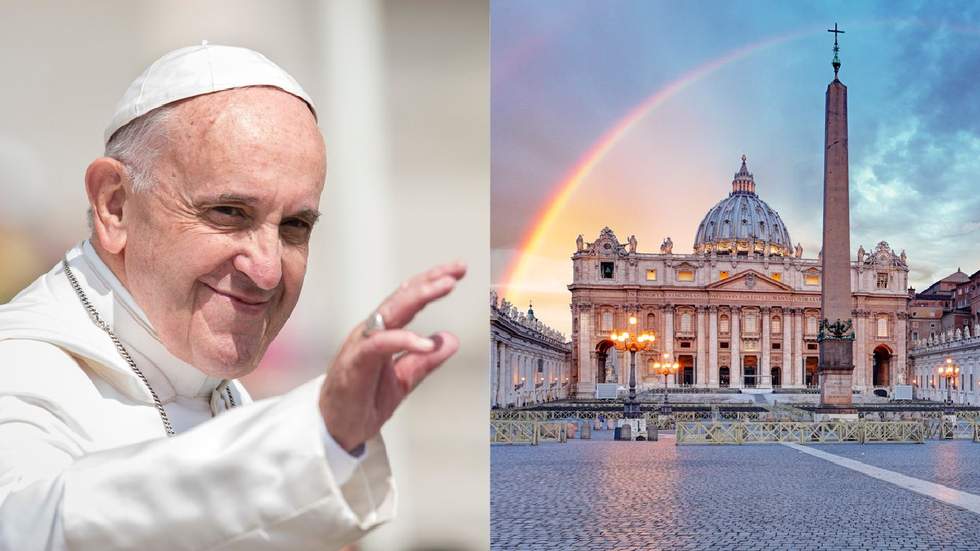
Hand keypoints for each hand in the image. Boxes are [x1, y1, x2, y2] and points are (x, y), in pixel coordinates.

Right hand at [319, 261, 465, 452]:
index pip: (409, 299)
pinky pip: (379, 344)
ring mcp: (361, 345)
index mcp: (383, 333)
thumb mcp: (403, 380)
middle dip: (430, 280)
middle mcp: (371, 332)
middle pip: (402, 297)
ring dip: (419, 296)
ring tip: (445, 286)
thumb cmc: (362, 401)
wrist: (335, 429)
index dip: (432, 283)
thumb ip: (425, 361)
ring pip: (391, 312)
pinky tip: (425, 343)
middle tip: (457, 270)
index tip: (458, 271)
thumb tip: (451, 341)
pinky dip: (403, 339)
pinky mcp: (354, 362)